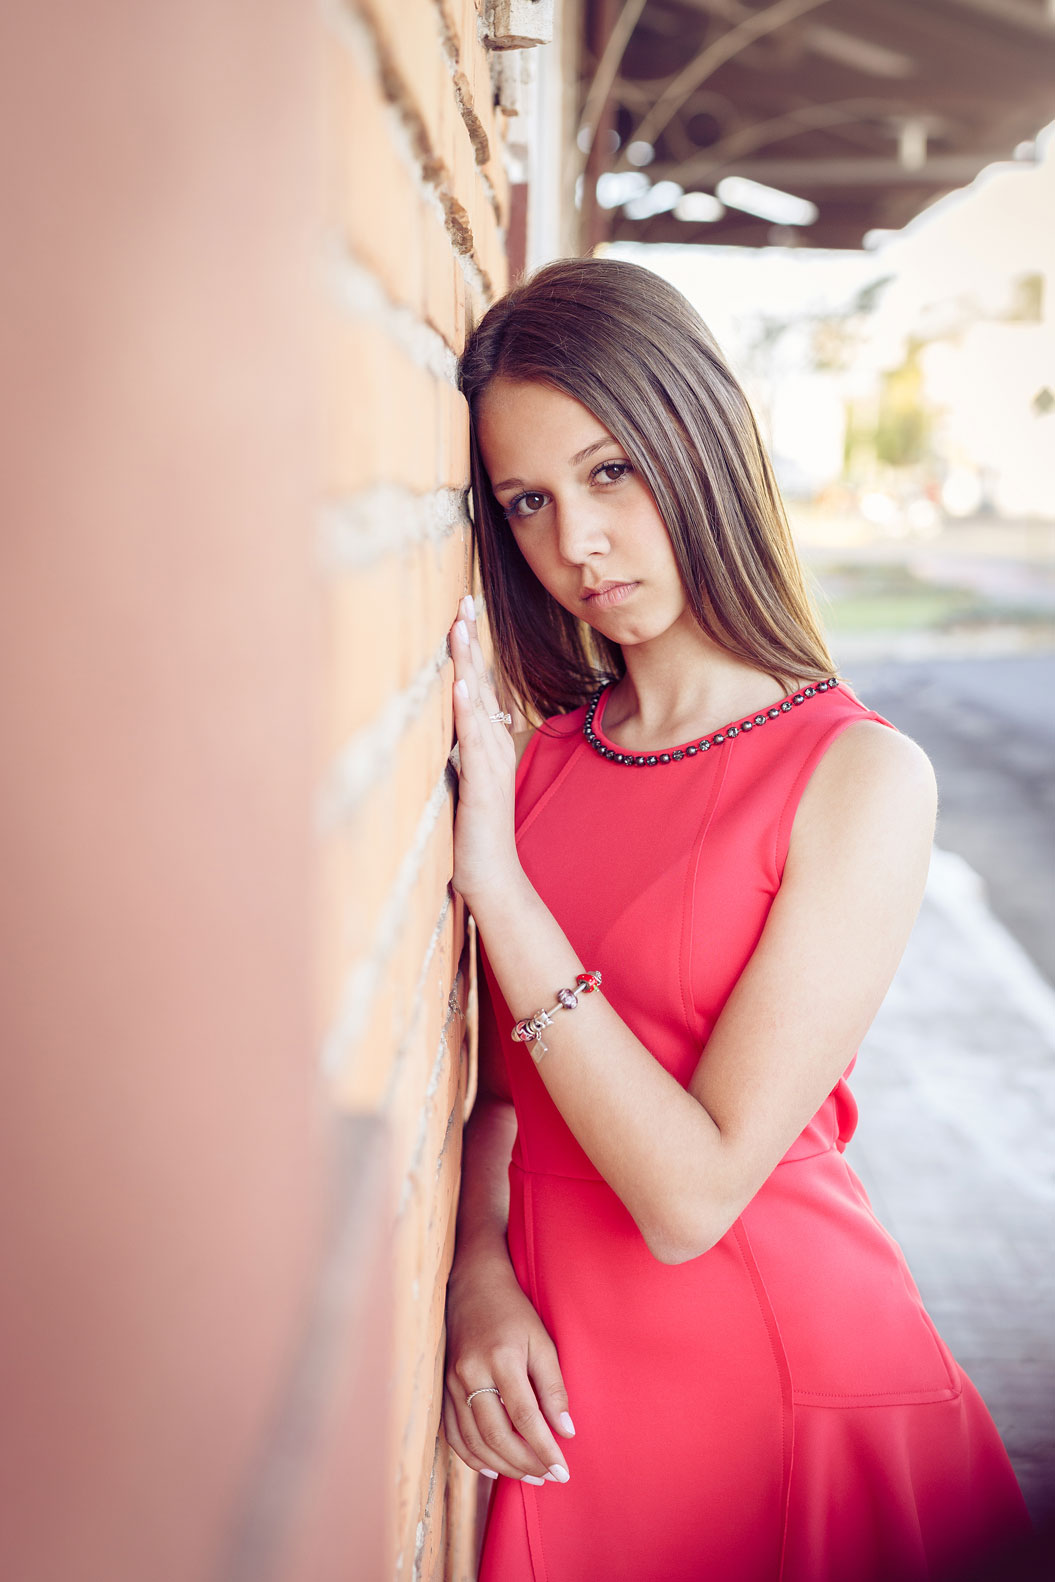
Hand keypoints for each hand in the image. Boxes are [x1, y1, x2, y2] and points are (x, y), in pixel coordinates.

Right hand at [444, 1255, 574, 1484]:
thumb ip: (553, 1387)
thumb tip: (566, 1432)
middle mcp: (472, 1373)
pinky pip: (454, 1435)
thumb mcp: (542, 1342)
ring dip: (503, 1466)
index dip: (545, 1448)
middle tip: (548, 1477)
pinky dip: (474, 1457)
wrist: (474, 1286)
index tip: (562, 1471)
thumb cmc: (514, 1313)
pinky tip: (494, 1467)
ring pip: (474, 1441)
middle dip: (525, 1463)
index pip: (525, 1416)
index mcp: (501, 1358)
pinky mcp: (442, 1389)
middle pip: (497, 1435)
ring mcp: (452, 1383)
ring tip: (529, 1475)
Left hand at [449, 595, 520, 907]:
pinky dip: (467, 709)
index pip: (479, 687)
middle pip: (481, 682)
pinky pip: (475, 739)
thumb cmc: (474, 834)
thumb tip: (449, 730)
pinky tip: (460, 684)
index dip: (471, 650)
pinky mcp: (483, 783)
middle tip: (464, 599)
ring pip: (479, 702)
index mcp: (488, 743)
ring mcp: (491, 762)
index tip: (462, 612)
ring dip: (469, 662)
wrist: (493, 877)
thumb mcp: (465, 784)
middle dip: (471, 640)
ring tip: (460, 626)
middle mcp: (493, 745)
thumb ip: (461, 755)